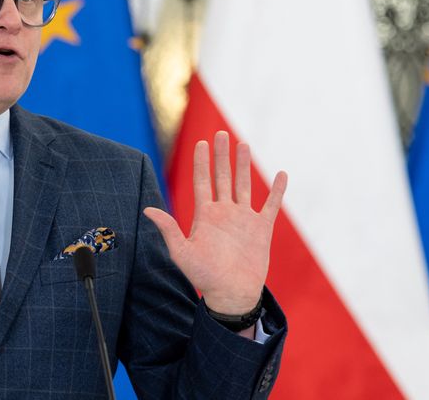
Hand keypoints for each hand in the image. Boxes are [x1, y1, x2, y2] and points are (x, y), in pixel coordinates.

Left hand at [144, 131, 286, 315]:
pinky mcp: (262, 229)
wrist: (232, 294)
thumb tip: (147, 210)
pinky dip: (277, 191)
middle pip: (222, 177)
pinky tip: (281, 174)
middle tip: (220, 133)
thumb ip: (168, 229)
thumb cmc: (204, 277)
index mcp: (204, 215)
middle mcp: (224, 212)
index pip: (202, 182)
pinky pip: (271, 205)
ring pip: (243, 185)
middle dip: (221, 155)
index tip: (200, 143)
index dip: (201, 162)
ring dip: (244, 165)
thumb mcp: (182, 252)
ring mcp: (243, 219)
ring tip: (243, 144)